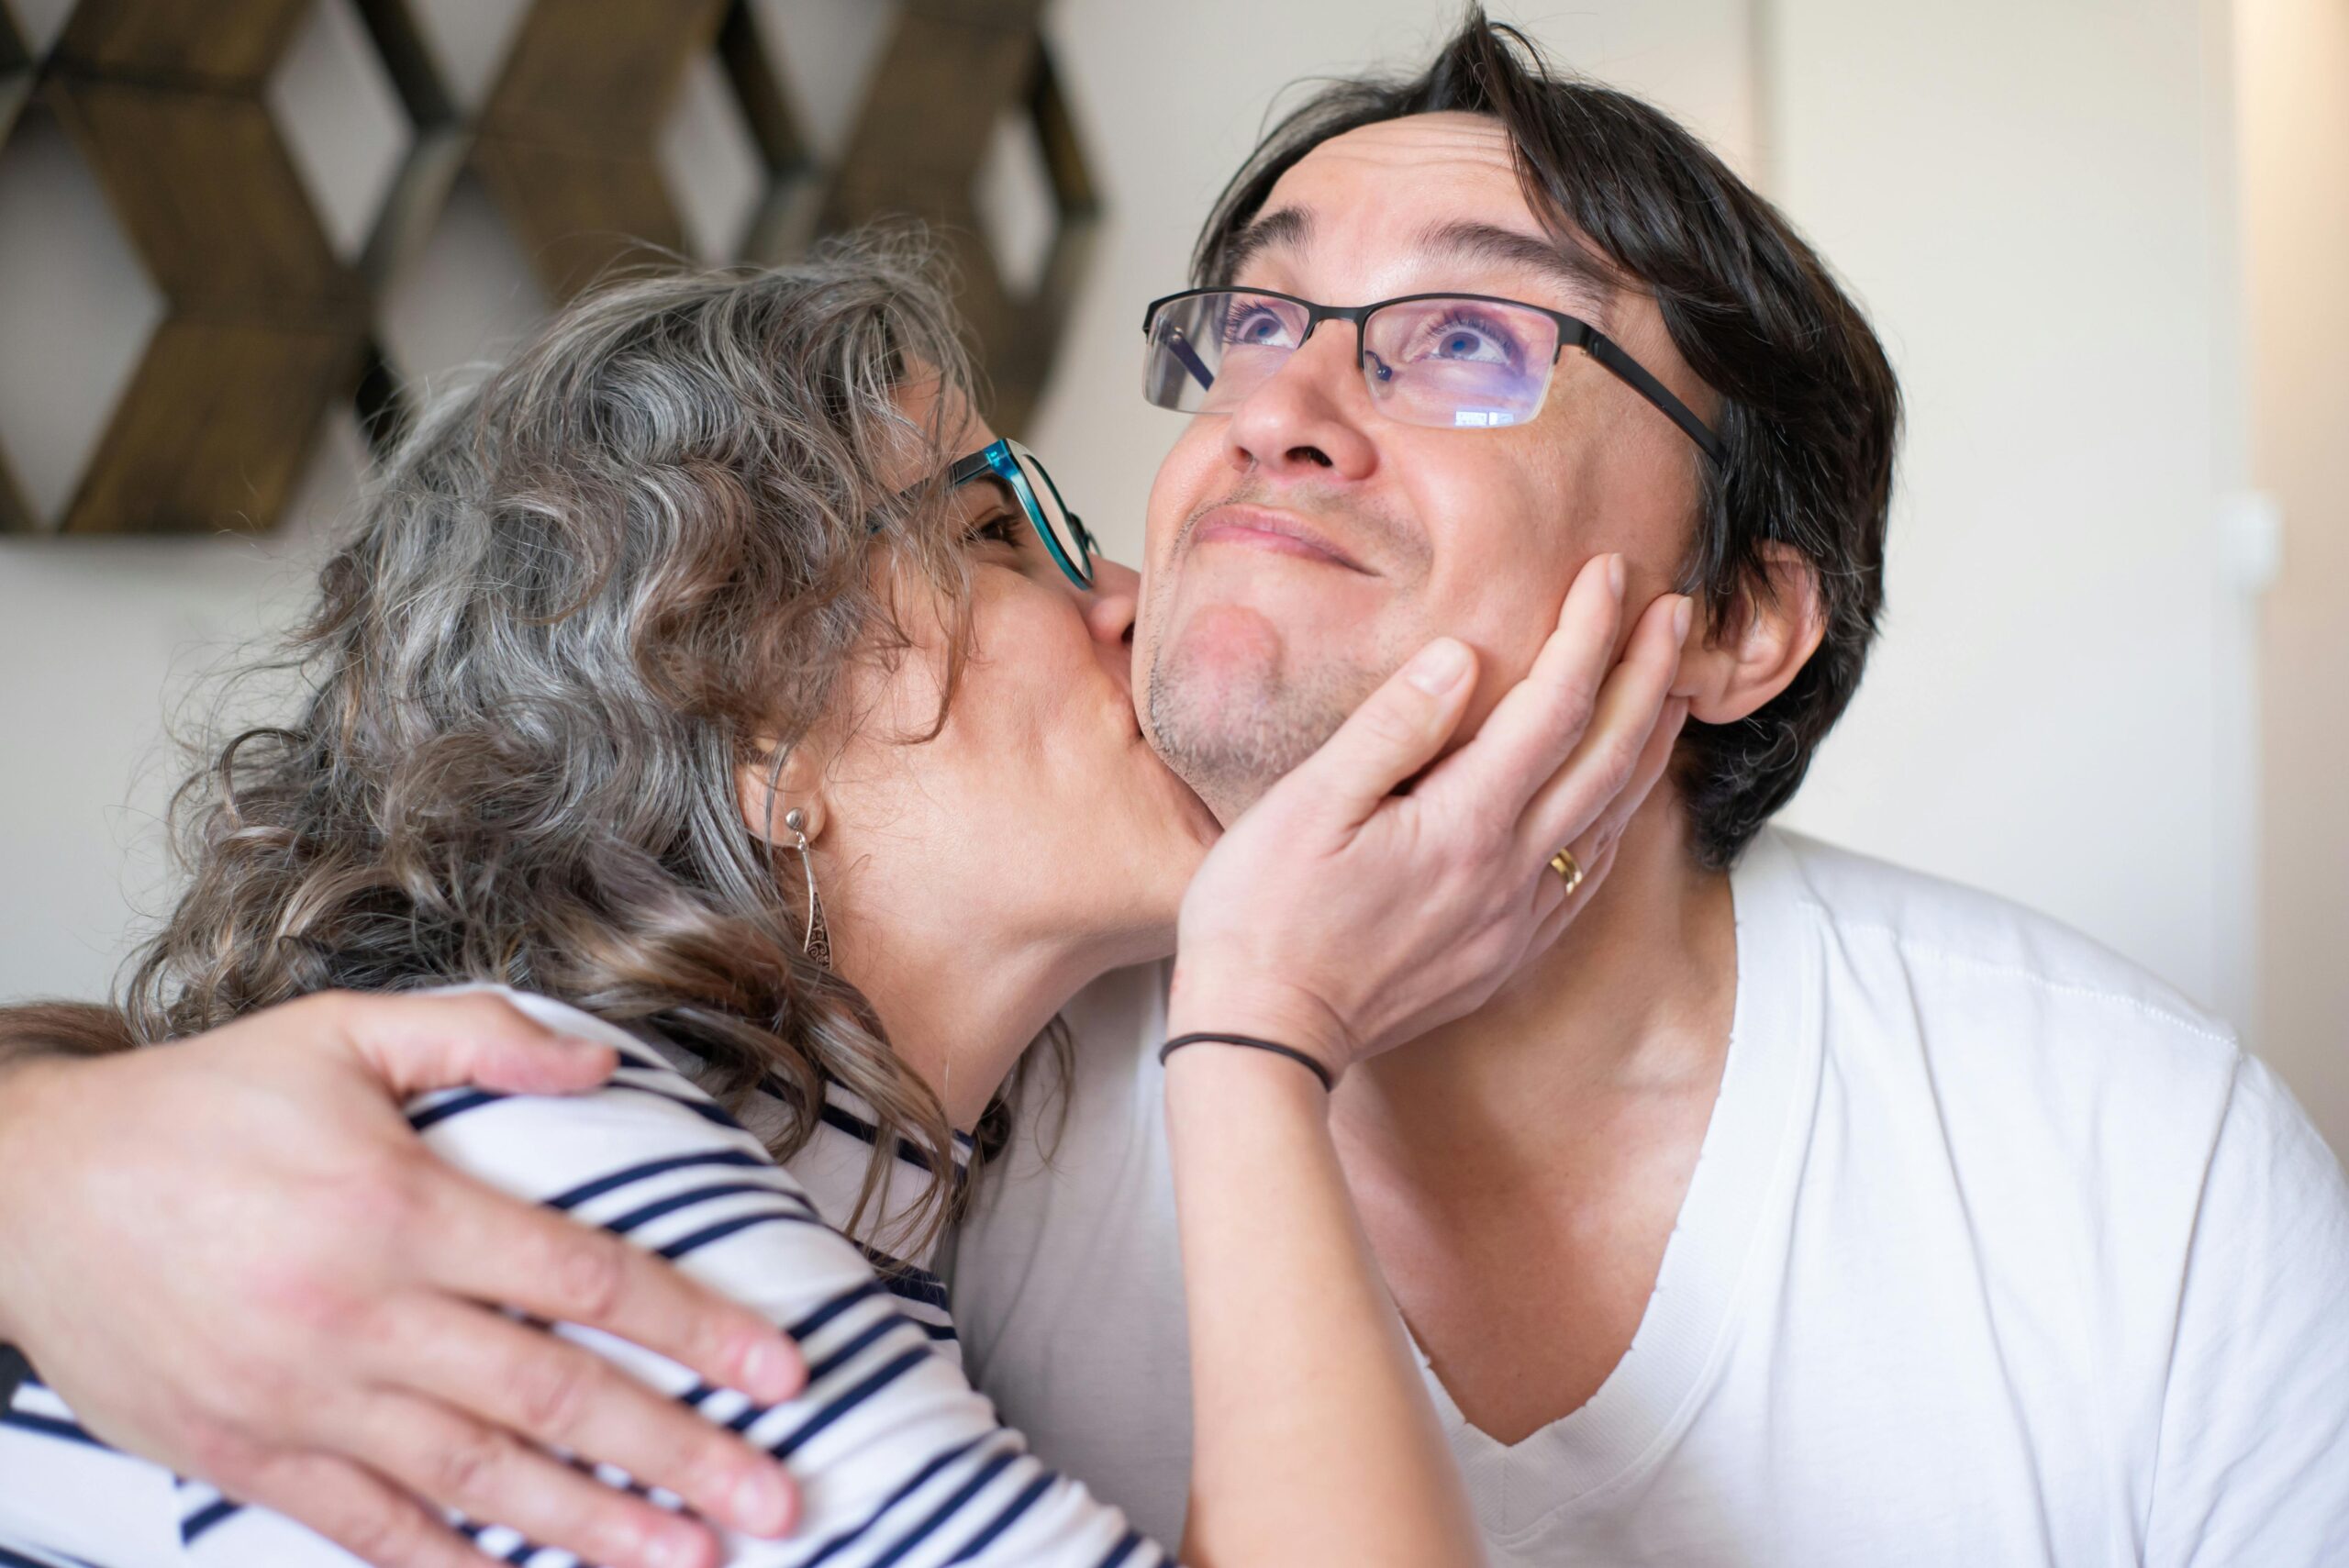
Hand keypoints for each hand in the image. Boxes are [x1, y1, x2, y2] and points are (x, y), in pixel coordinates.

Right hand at [0, 990, 805, 1567]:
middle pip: (554, 1399)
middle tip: (777, 1503)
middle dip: (679, 1454)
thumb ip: (480, 1039)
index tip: (784, 1372)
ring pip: (478, 1479)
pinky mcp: (248, 1458)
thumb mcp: (341, 1035)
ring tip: (691, 1561)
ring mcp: (305, 1400)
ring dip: (595, 1528)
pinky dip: (451, 1565)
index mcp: (403, 1210)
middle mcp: (365, 1317)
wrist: (29, 1194)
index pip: (587, 1281)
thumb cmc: (200, 1108)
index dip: (697, 1329)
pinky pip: (369, 1527)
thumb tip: (602, 1062)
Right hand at [1171, 553, 1689, 1076]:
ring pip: (1612, 820)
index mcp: (1464, 826)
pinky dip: (1618, 822)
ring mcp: (1513, 922)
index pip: (1554, 707)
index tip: (1610, 571)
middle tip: (1678, 613)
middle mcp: (1509, 875)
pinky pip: (1589, 877)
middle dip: (1647, 676)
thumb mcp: (1305, 806)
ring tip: (1671, 691)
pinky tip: (1618, 801)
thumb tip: (1463, 658)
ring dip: (1647, 746)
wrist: (1263, 1041)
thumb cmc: (1260, 920)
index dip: (1589, 631)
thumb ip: (1392, 728)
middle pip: (1607, 758)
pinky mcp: (1502, 956)